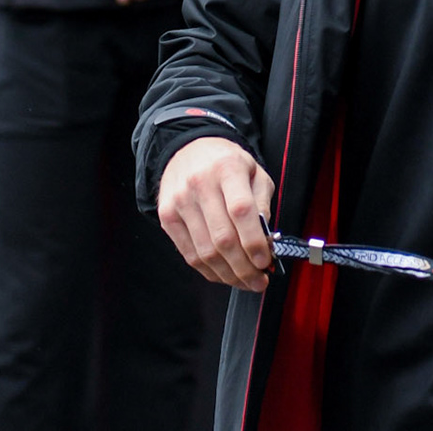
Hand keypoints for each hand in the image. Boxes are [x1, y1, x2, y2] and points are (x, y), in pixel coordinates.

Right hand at [156, 136, 275, 292]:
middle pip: (223, 239)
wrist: (188, 150)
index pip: (241, 211)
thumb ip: (262, 205)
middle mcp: (200, 184)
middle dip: (245, 268)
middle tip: (260, 280)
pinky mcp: (167, 217)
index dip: (254, 242)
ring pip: (205, 252)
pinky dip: (210, 271)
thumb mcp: (254, 172)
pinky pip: (189, 255)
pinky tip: (225, 274)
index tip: (266, 260)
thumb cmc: (225, 163)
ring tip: (246, 281)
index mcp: (227, 168)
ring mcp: (179, 202)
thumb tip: (266, 243)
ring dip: (229, 275)